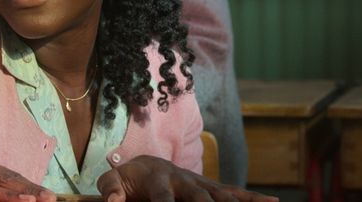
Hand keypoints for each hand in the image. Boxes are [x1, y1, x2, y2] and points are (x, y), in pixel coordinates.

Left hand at [96, 155, 277, 201]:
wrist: (145, 164)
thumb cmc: (127, 178)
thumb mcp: (112, 181)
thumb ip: (110, 190)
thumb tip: (112, 201)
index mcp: (158, 179)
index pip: (163, 198)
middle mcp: (183, 179)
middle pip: (199, 197)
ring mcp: (199, 183)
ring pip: (221, 195)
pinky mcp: (210, 188)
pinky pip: (233, 192)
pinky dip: (251, 198)